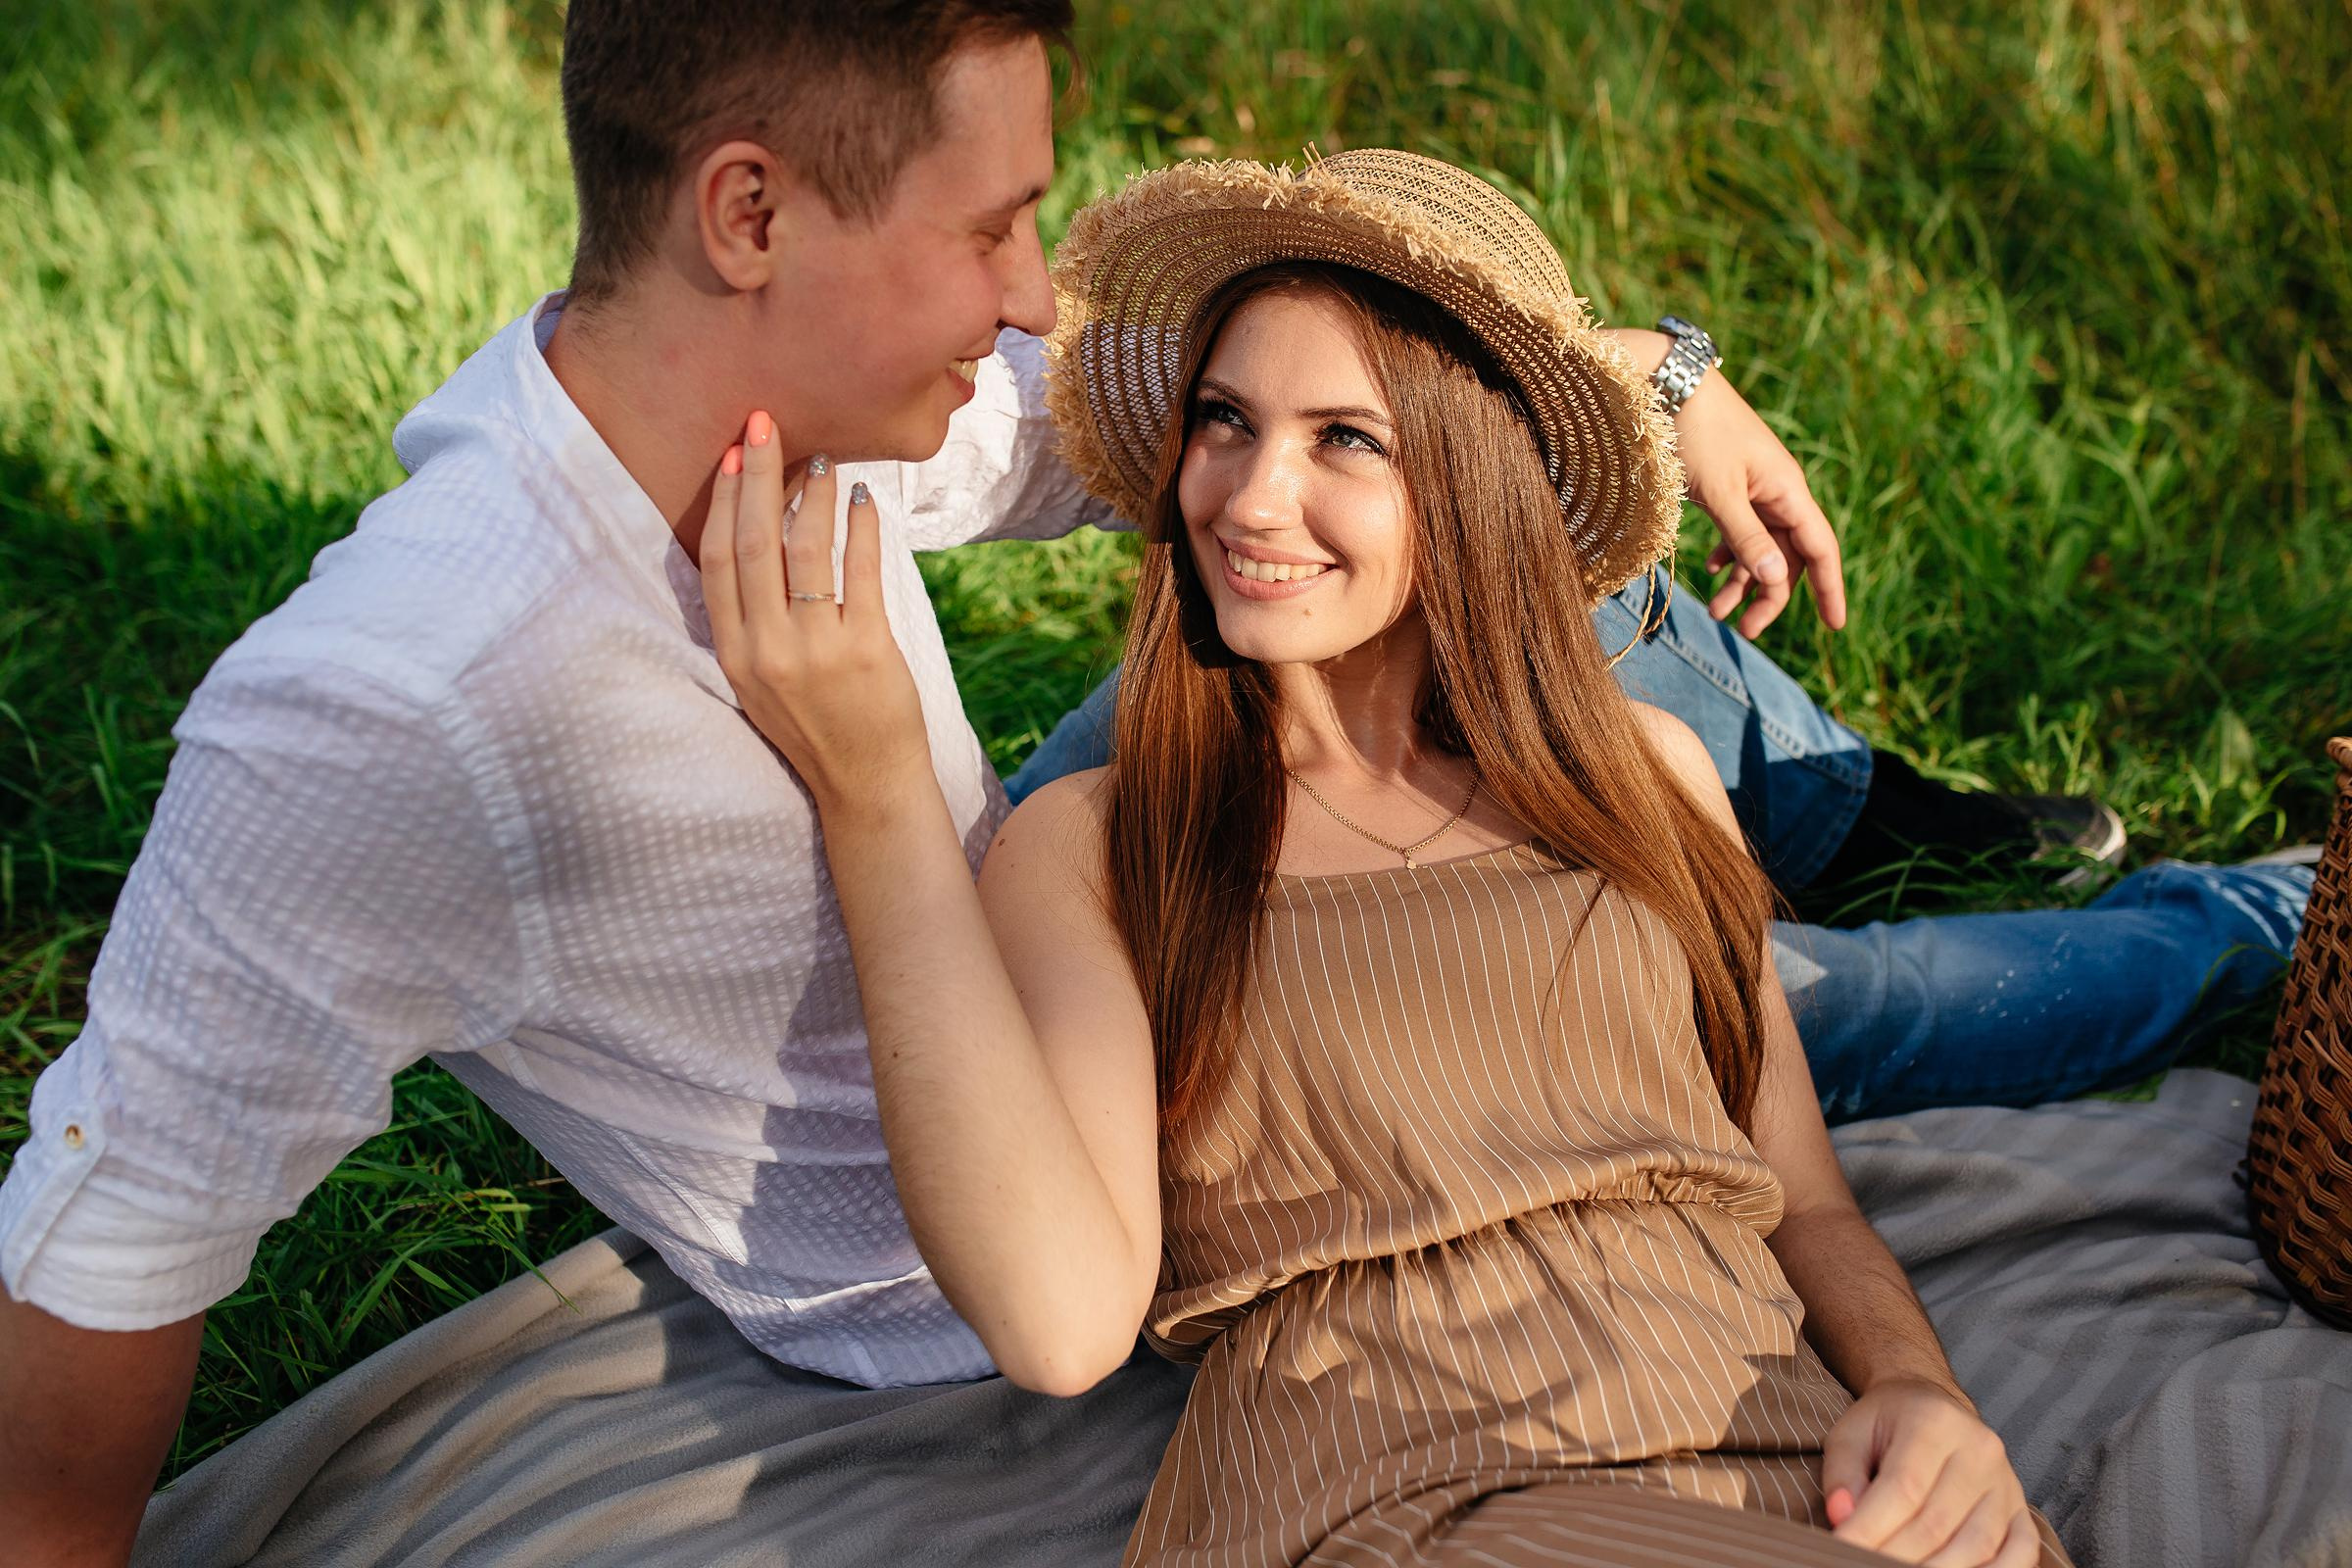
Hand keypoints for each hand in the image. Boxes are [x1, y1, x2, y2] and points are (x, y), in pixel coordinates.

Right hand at [700, 413, 931, 814]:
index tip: (732, 455)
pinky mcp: (867, 649)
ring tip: (824, 460)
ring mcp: (816, 650)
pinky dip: (862, 528)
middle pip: (754, 543)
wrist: (865, 785)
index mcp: (735, 655)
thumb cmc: (815, 725)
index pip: (716, 561)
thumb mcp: (761, 680)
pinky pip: (862, 572)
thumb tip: (754, 538)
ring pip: (807, 550)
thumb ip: (751, 620)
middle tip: (766, 423)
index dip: (722, 502)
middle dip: (759, 475)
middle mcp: (768, 650)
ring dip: (813, 495)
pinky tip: (864, 500)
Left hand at [1673, 369, 1846, 637]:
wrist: (1668, 383)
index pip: (1820, 549)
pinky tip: (1712, 569)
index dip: (1828, 589)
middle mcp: (1779, 490)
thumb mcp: (1719, 493)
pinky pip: (1742, 528)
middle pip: (1789, 555)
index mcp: (1788, 490)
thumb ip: (1747, 538)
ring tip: (1715, 612)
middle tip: (1744, 630)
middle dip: (1770, 596)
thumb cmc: (1695, 434)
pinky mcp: (1731, 482)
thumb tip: (1778, 580)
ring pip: (1762, 545)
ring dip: (1743, 581)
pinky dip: (1731, 553)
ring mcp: (1756, 486)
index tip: (1835, 627)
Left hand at [1823, 1379, 2038, 1566]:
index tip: (1842, 1549)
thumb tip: (1842, 1517)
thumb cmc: (1886, 1424)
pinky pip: (2021, 1550)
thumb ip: (1843, 1475)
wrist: (1932, 1404)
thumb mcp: (1851, 1433)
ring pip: (1977, 1544)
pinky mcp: (2020, 1507)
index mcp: (1933, 1422)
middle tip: (1862, 1565)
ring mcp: (2005, 1481)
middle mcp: (1978, 1449)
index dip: (1871, 1528)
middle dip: (1895, 1555)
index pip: (1903, 1488)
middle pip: (1937, 1522)